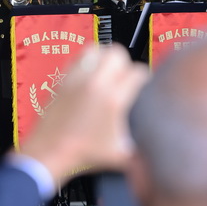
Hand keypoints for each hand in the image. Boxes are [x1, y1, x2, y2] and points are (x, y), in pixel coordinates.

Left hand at [19, 45, 147, 184]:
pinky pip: (76, 59)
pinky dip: (85, 63)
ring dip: (104, 59)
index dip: (145, 80)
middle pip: (117, 53)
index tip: (143, 87)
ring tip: (107, 73)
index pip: (138, 72)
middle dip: (125, 64)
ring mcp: (76, 80)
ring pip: (95, 50)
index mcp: (114, 99)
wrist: (49, 155)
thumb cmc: (81, 155)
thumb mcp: (123, 154)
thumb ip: (144, 143)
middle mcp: (95, 84)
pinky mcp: (61, 81)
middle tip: (124, 79)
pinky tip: (88, 77)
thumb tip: (157, 139)